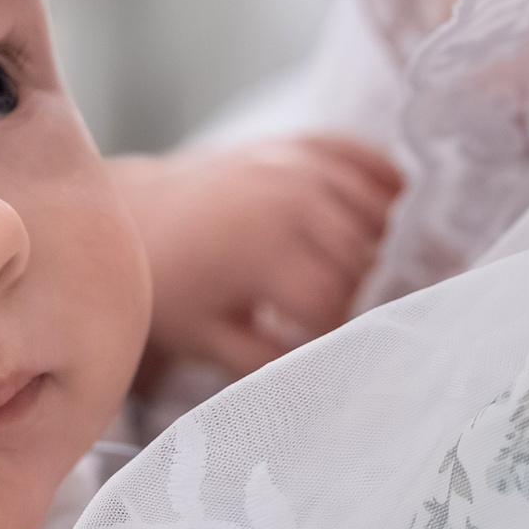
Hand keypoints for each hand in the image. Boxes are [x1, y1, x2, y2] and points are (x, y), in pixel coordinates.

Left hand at [109, 135, 403, 383]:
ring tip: (372, 273)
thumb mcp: (210, 338)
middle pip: (366, 253)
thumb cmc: (169, 283)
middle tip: (356, 312)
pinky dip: (385, 181)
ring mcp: (296, 162)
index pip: (337, 299)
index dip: (342, 329)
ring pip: (376, 207)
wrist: (134, 213)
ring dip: (381, 242)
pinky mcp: (297, 143)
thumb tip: (324, 385)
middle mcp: (290, 198)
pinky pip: (363, 155)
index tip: (337, 344)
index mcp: (266, 250)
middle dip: (365, 290)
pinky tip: (394, 208)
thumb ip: (268, 365)